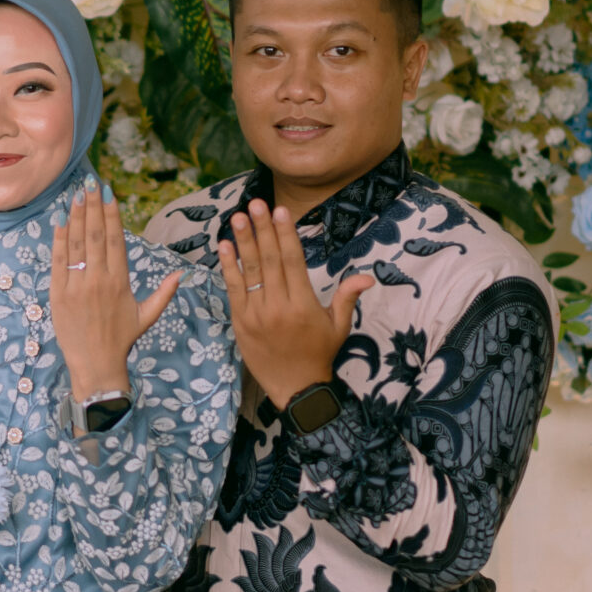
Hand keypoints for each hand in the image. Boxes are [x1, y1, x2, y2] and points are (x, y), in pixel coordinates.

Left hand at [50, 188, 182, 400]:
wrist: (95, 366)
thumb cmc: (122, 340)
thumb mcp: (147, 316)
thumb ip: (164, 293)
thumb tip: (182, 274)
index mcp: (120, 282)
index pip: (115, 239)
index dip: (111, 214)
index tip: (108, 194)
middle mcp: (98, 280)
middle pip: (94, 235)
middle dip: (92, 206)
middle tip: (91, 184)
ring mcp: (76, 286)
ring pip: (76, 244)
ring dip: (75, 217)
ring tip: (76, 195)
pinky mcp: (58, 294)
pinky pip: (58, 262)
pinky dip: (59, 240)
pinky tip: (60, 221)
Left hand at [218, 202, 372, 406]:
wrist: (295, 388)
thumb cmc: (319, 354)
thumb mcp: (338, 326)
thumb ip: (346, 297)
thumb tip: (367, 277)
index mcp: (303, 304)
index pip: (292, 260)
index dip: (285, 234)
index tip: (280, 210)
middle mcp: (278, 306)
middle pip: (269, 260)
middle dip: (262, 229)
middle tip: (255, 203)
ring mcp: (256, 314)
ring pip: (249, 271)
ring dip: (242, 241)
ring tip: (237, 217)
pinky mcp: (240, 322)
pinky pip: (233, 289)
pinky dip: (228, 267)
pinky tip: (224, 246)